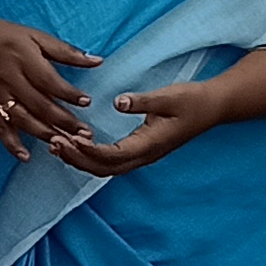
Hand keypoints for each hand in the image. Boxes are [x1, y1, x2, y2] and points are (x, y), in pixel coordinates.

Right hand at [0, 0, 100, 159]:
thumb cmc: (3, 36)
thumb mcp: (35, 36)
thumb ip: (65, 51)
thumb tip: (98, 61)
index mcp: (24, 58)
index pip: (49, 81)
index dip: (68, 93)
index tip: (86, 102)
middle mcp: (10, 78)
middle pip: (39, 105)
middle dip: (63, 121)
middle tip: (85, 134)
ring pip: (22, 119)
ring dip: (44, 134)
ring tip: (64, 145)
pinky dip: (11, 143)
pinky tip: (25, 156)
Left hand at [57, 77, 227, 177]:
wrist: (212, 107)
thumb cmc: (192, 100)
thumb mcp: (168, 96)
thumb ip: (143, 101)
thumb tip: (119, 101)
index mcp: (149, 145)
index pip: (113, 155)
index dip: (90, 151)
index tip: (70, 138)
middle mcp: (144, 156)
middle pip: (103, 168)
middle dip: (76, 158)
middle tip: (52, 142)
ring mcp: (142, 156)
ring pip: (105, 168)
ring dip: (79, 159)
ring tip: (55, 145)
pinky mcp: (139, 150)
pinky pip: (110, 161)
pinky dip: (89, 156)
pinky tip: (74, 144)